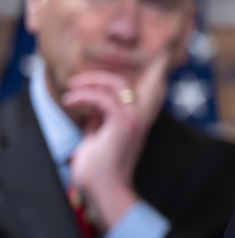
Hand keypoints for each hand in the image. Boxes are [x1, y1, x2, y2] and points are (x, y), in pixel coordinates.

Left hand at [62, 49, 173, 230]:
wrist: (105, 188)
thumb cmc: (100, 165)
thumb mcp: (99, 133)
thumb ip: (101, 115)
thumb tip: (90, 100)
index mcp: (140, 116)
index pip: (155, 85)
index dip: (159, 65)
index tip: (162, 49)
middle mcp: (143, 115)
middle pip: (146, 78)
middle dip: (127, 67)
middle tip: (82, 78)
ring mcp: (135, 119)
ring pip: (116, 84)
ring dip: (90, 81)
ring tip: (71, 88)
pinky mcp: (123, 125)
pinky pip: (103, 98)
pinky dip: (82, 96)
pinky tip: (69, 101)